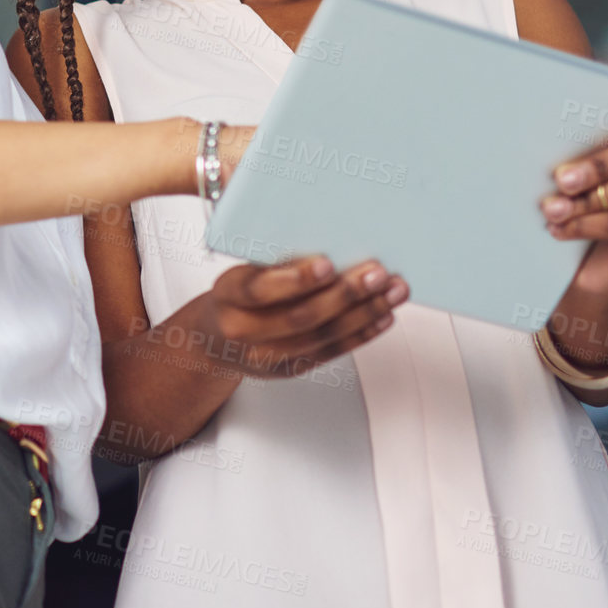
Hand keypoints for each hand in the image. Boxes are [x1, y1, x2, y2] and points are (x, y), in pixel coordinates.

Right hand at [200, 254, 407, 378]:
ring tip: (392, 291)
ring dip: (364, 313)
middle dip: (344, 294)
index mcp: (229, 296)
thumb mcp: (241, 269)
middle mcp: (245, 331)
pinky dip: (362, 334)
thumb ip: (274, 260)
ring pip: (322, 336)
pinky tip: (383, 316)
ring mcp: (268, 357)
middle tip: (376, 273)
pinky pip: (331, 353)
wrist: (214, 340)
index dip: (296, 279)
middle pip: (300, 317)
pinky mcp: (290, 369)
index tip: (327, 263)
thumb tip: (328, 238)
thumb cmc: (234, 295)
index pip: (261, 289)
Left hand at [540, 94, 607, 297]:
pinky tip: (558, 227)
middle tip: (562, 178)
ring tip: (551, 208)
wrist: (588, 255)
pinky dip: (582, 224)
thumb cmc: (585, 194)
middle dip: (599, 164)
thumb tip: (554, 138)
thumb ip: (586, 146)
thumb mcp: (586, 165)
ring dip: (584, 199)